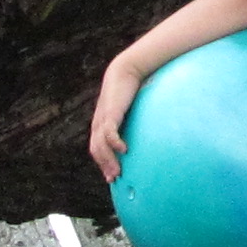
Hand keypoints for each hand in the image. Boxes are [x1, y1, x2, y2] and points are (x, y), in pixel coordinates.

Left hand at [88, 60, 144, 183]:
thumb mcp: (130, 106)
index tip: (112, 174)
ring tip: (117, 171)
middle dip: (104, 165)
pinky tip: (124, 150)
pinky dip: (114, 144)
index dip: (103, 162)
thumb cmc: (132, 87)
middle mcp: (99, 123)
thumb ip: (134, 118)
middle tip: (114, 178)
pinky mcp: (111, 113)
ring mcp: (103, 119)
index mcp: (102, 123)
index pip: (98, 147)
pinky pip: (109, 133)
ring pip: (100, 146)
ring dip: (108, 161)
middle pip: (96, 150)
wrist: (127, 68)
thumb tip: (150, 124)